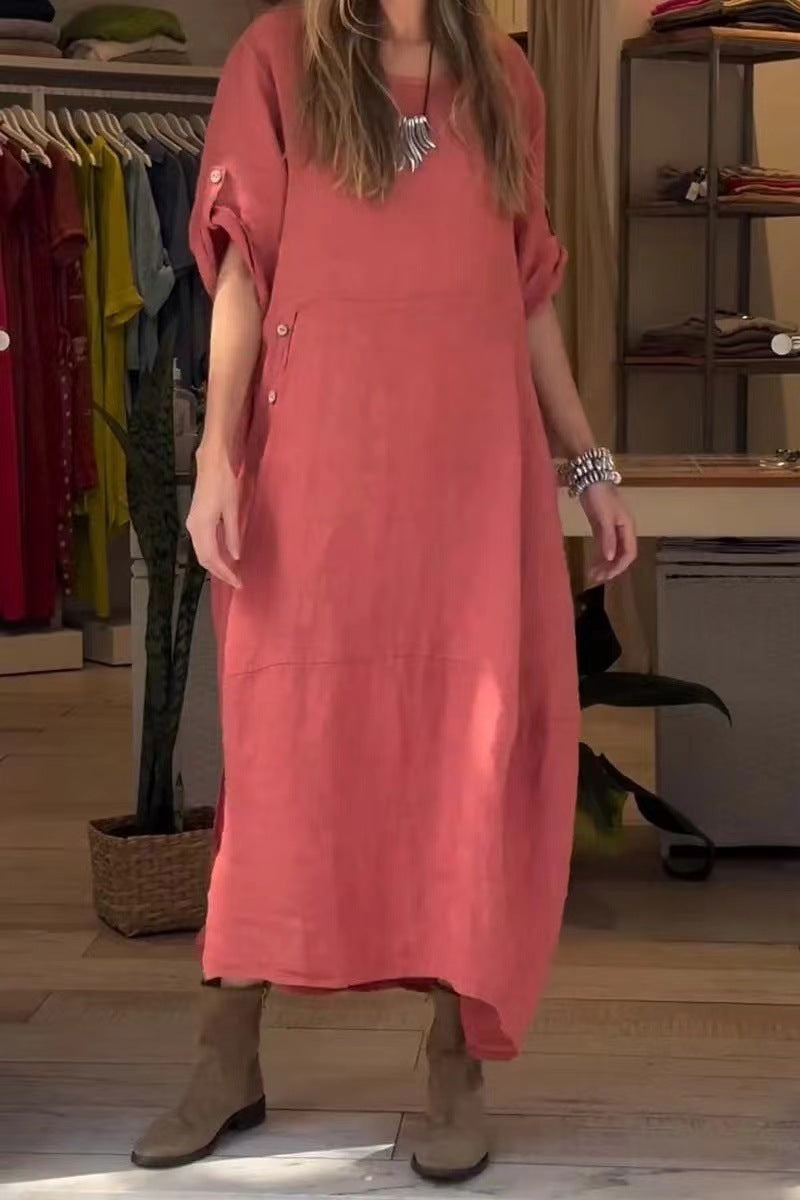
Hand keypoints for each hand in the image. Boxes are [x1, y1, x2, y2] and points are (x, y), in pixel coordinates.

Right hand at [186, 445, 241, 588]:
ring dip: (215, 563)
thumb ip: (232, 534)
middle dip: (219, 571)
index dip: (225, 573)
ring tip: (231, 572)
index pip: (212, 558)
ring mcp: (193, 522)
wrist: (213, 461)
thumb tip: (235, 556)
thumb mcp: (232, 509)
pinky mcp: (196, 517)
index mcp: (202, 527)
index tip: (238, 582)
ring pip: (202, 551)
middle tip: (236, 581)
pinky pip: (202, 542)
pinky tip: (224, 554)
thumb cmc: (225, 482)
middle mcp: (193, 527)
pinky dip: (213, 552)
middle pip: (204, 558)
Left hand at [581, 483, 636, 584]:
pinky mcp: (601, 526)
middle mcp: (622, 530)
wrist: (590, 478)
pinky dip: (598, 555)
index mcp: (628, 527)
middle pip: (620, 554)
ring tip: (592, 575)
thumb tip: (609, 557)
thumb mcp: (604, 517)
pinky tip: (591, 564)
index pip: (629, 552)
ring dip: (603, 564)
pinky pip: (602, 545)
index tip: (608, 576)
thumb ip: (607, 538)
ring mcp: (612, 528)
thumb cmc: (600, 496)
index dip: (620, 566)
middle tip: (597, 579)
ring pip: (611, 551)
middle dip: (611, 568)